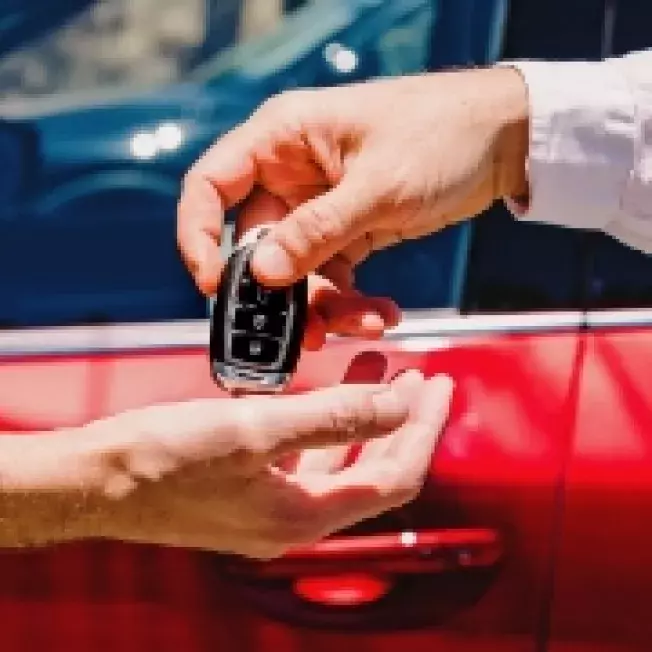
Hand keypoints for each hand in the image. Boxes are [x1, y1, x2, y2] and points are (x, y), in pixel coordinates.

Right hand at [83, 370, 452, 558]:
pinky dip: (322, 417)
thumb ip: (333, 418)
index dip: (424, 430)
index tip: (440, 386)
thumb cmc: (162, 460)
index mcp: (304, 515)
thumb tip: (397, 406)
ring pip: (339, 456)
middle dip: (401, 420)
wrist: (94, 479)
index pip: (395, 476)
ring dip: (362, 413)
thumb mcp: (254, 431)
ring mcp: (271, 502)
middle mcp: (294, 516)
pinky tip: (320, 386)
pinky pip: (304, 451)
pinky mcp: (248, 484)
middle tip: (419, 377)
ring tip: (377, 367)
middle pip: (373, 468)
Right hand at [178, 66, 528, 305]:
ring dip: (324, 306)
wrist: (502, 139)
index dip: (198, 236)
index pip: (210, 186)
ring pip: (298, 271)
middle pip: (257, 245)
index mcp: (282, 139)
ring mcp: (318, 206)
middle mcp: (291, 173)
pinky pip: (333, 275)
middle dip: (280, 295)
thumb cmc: (441, 135)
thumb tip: (262, 274)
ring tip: (363, 325)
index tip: (214, 287)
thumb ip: (317, 231)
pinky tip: (382, 314)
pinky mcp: (348, 230)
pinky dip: (352, 301)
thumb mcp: (378, 185)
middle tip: (304, 334)